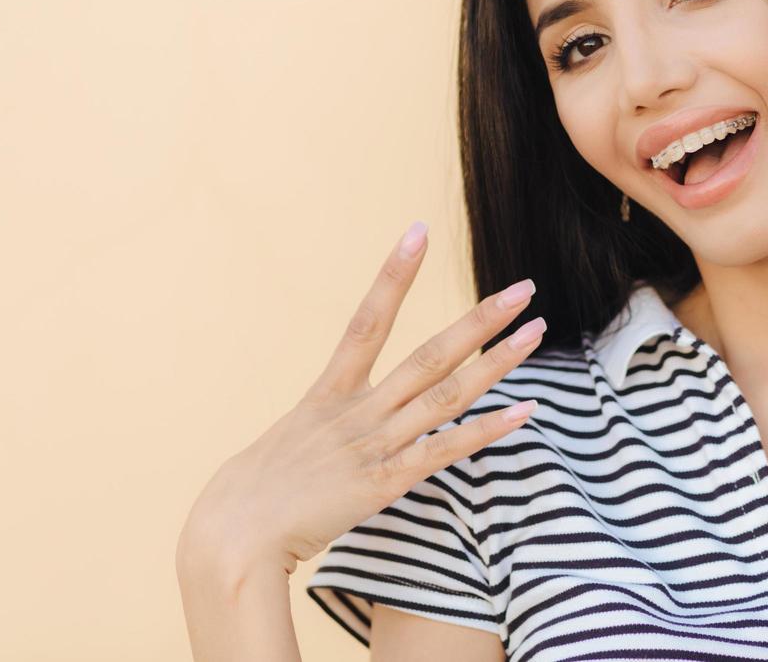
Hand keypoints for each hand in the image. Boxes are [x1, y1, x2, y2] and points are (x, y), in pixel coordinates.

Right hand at [177, 221, 545, 578]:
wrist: (231, 536)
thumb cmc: (250, 496)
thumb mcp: (290, 442)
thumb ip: (324, 426)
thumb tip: (339, 424)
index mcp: (329, 394)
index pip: (367, 320)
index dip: (394, 274)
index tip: (418, 231)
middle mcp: (357, 411)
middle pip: (429, 353)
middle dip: (480, 319)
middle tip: (523, 288)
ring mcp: (374, 445)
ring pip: (447, 394)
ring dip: (497, 362)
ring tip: (535, 332)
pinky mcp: (385, 483)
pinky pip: (446, 450)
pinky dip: (487, 429)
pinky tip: (525, 409)